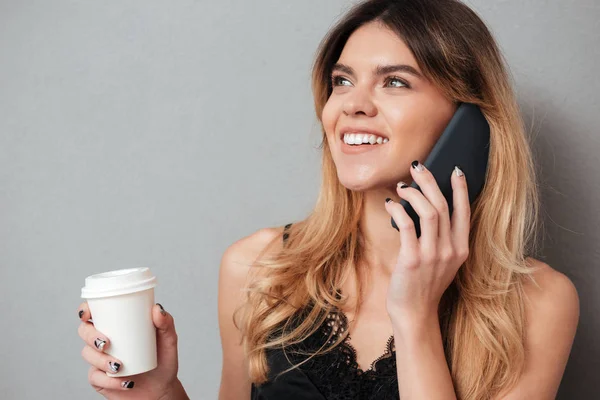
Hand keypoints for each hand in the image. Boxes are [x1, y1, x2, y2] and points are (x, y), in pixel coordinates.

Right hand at [77, 302, 181, 398]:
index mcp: (117, 325)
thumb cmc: (163, 360)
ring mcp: (100, 360)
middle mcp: (105, 340)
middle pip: (84, 331)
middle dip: (90, 336)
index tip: (88, 313)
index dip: (86, 310)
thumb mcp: (169, 340)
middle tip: (106, 343)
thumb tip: (156, 308)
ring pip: (87, 354)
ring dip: (100, 359)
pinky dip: (108, 380)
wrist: (162, 388)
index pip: (95, 312)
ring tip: (119, 366)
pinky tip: (123, 381)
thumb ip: (166, 323)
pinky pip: (95, 377)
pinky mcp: (100, 379)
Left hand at [384, 160, 469, 326]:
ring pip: (428, 211)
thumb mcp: (442, 261)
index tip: (455, 169)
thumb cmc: (424, 284)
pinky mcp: (412, 259)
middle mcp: (450, 250)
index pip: (464, 211)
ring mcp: (432, 255)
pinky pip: (407, 225)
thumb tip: (427, 207)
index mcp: (461, 248)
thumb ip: (441, 238)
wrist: (414, 313)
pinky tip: (390, 205)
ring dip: (413, 193)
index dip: (461, 188)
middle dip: (430, 181)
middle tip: (417, 167)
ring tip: (401, 186)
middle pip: (443, 205)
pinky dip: (398, 210)